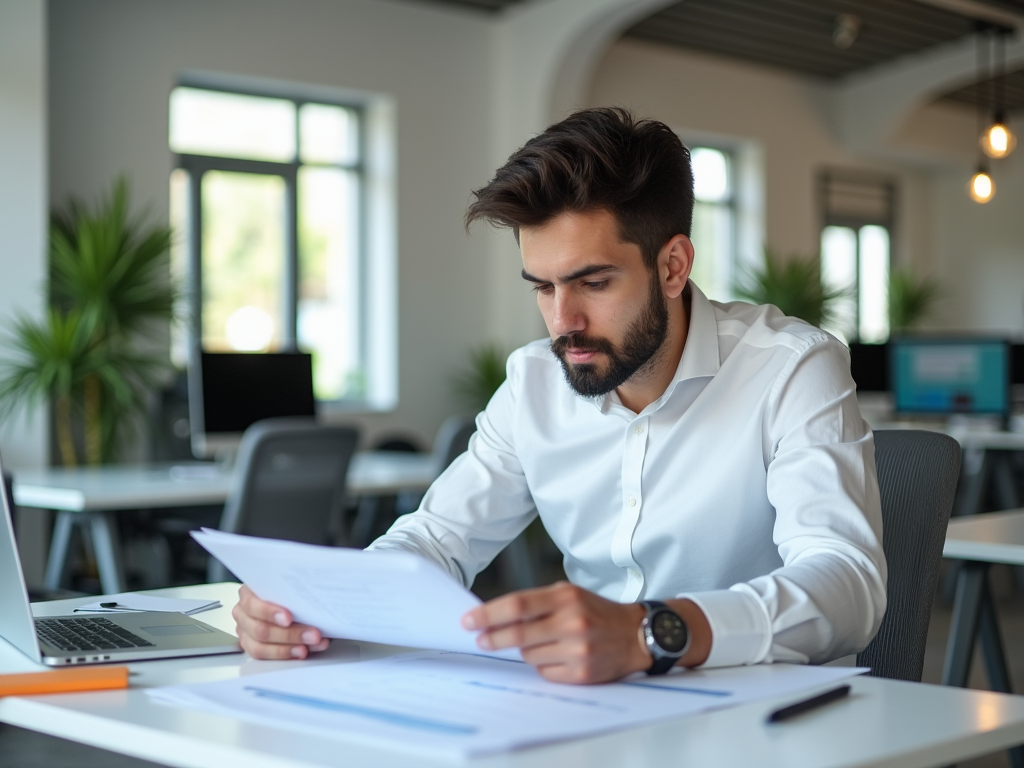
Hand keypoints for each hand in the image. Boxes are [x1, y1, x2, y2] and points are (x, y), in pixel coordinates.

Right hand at [232, 584, 329, 659]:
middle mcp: (242, 614)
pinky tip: (304, 651)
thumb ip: (293, 592)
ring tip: (310, 646)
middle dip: (290, 634)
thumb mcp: (288, 585)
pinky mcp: (252, 647)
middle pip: (260, 629)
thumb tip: (313, 598)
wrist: (283, 598)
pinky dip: (287, 654)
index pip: (252, 604)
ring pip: (260, 647)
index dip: (269, 612)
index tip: (289, 618)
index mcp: (247, 593)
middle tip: (313, 635)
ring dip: (289, 648)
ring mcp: (245, 632)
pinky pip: (266, 657)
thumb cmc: (286, 590)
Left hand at [461, 581, 650, 683]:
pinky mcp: (581, 674)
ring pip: (528, 655)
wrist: (636, 635)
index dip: (488, 614)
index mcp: (566, 597)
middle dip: (492, 638)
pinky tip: (559, 656)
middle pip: (518, 633)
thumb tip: (495, 618)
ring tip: (544, 642)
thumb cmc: (595, 612)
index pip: (517, 605)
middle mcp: (572, 622)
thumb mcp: (569, 594)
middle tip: (479, 639)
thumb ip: (536, 603)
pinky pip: (544, 672)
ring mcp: (577, 650)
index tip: (469, 620)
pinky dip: (543, 665)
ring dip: (525, 650)